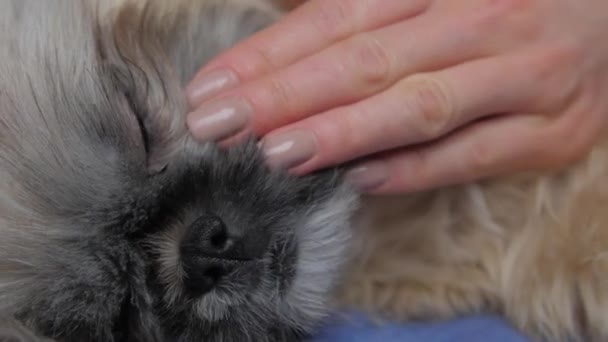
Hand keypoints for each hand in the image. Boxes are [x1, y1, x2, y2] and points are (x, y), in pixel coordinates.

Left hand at [185, 0, 607, 193]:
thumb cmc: (505, 10)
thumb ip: (370, 18)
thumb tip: (285, 53)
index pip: (336, 18)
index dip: (269, 55)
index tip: (210, 89)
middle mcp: (479, 19)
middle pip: (365, 60)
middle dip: (282, 95)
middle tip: (216, 125)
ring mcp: (521, 75)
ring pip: (418, 105)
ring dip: (342, 131)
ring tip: (276, 154)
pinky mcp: (552, 130)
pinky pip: (475, 153)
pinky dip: (416, 168)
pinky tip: (361, 181)